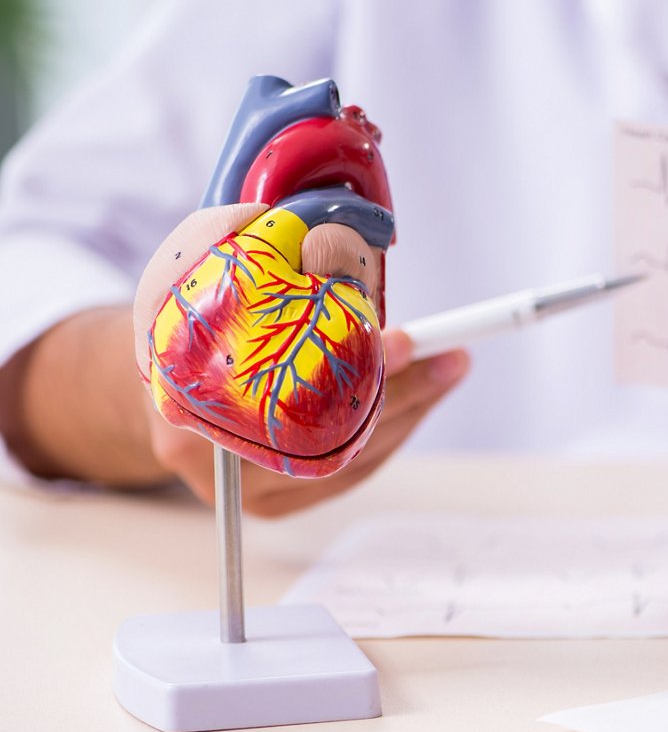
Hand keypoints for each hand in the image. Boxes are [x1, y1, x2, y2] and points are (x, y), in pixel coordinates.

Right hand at [134, 206, 467, 515]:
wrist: (153, 383)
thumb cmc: (185, 318)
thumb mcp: (191, 264)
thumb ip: (232, 241)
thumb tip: (305, 229)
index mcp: (180, 391)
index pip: (279, 389)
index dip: (349, 366)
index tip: (401, 339)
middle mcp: (207, 453)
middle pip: (325, 433)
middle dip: (401, 391)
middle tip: (449, 355)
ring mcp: (243, 488)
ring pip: (346, 459)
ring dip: (409, 411)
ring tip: (450, 367)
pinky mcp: (275, 502)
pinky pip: (349, 472)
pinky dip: (391, 432)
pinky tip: (422, 396)